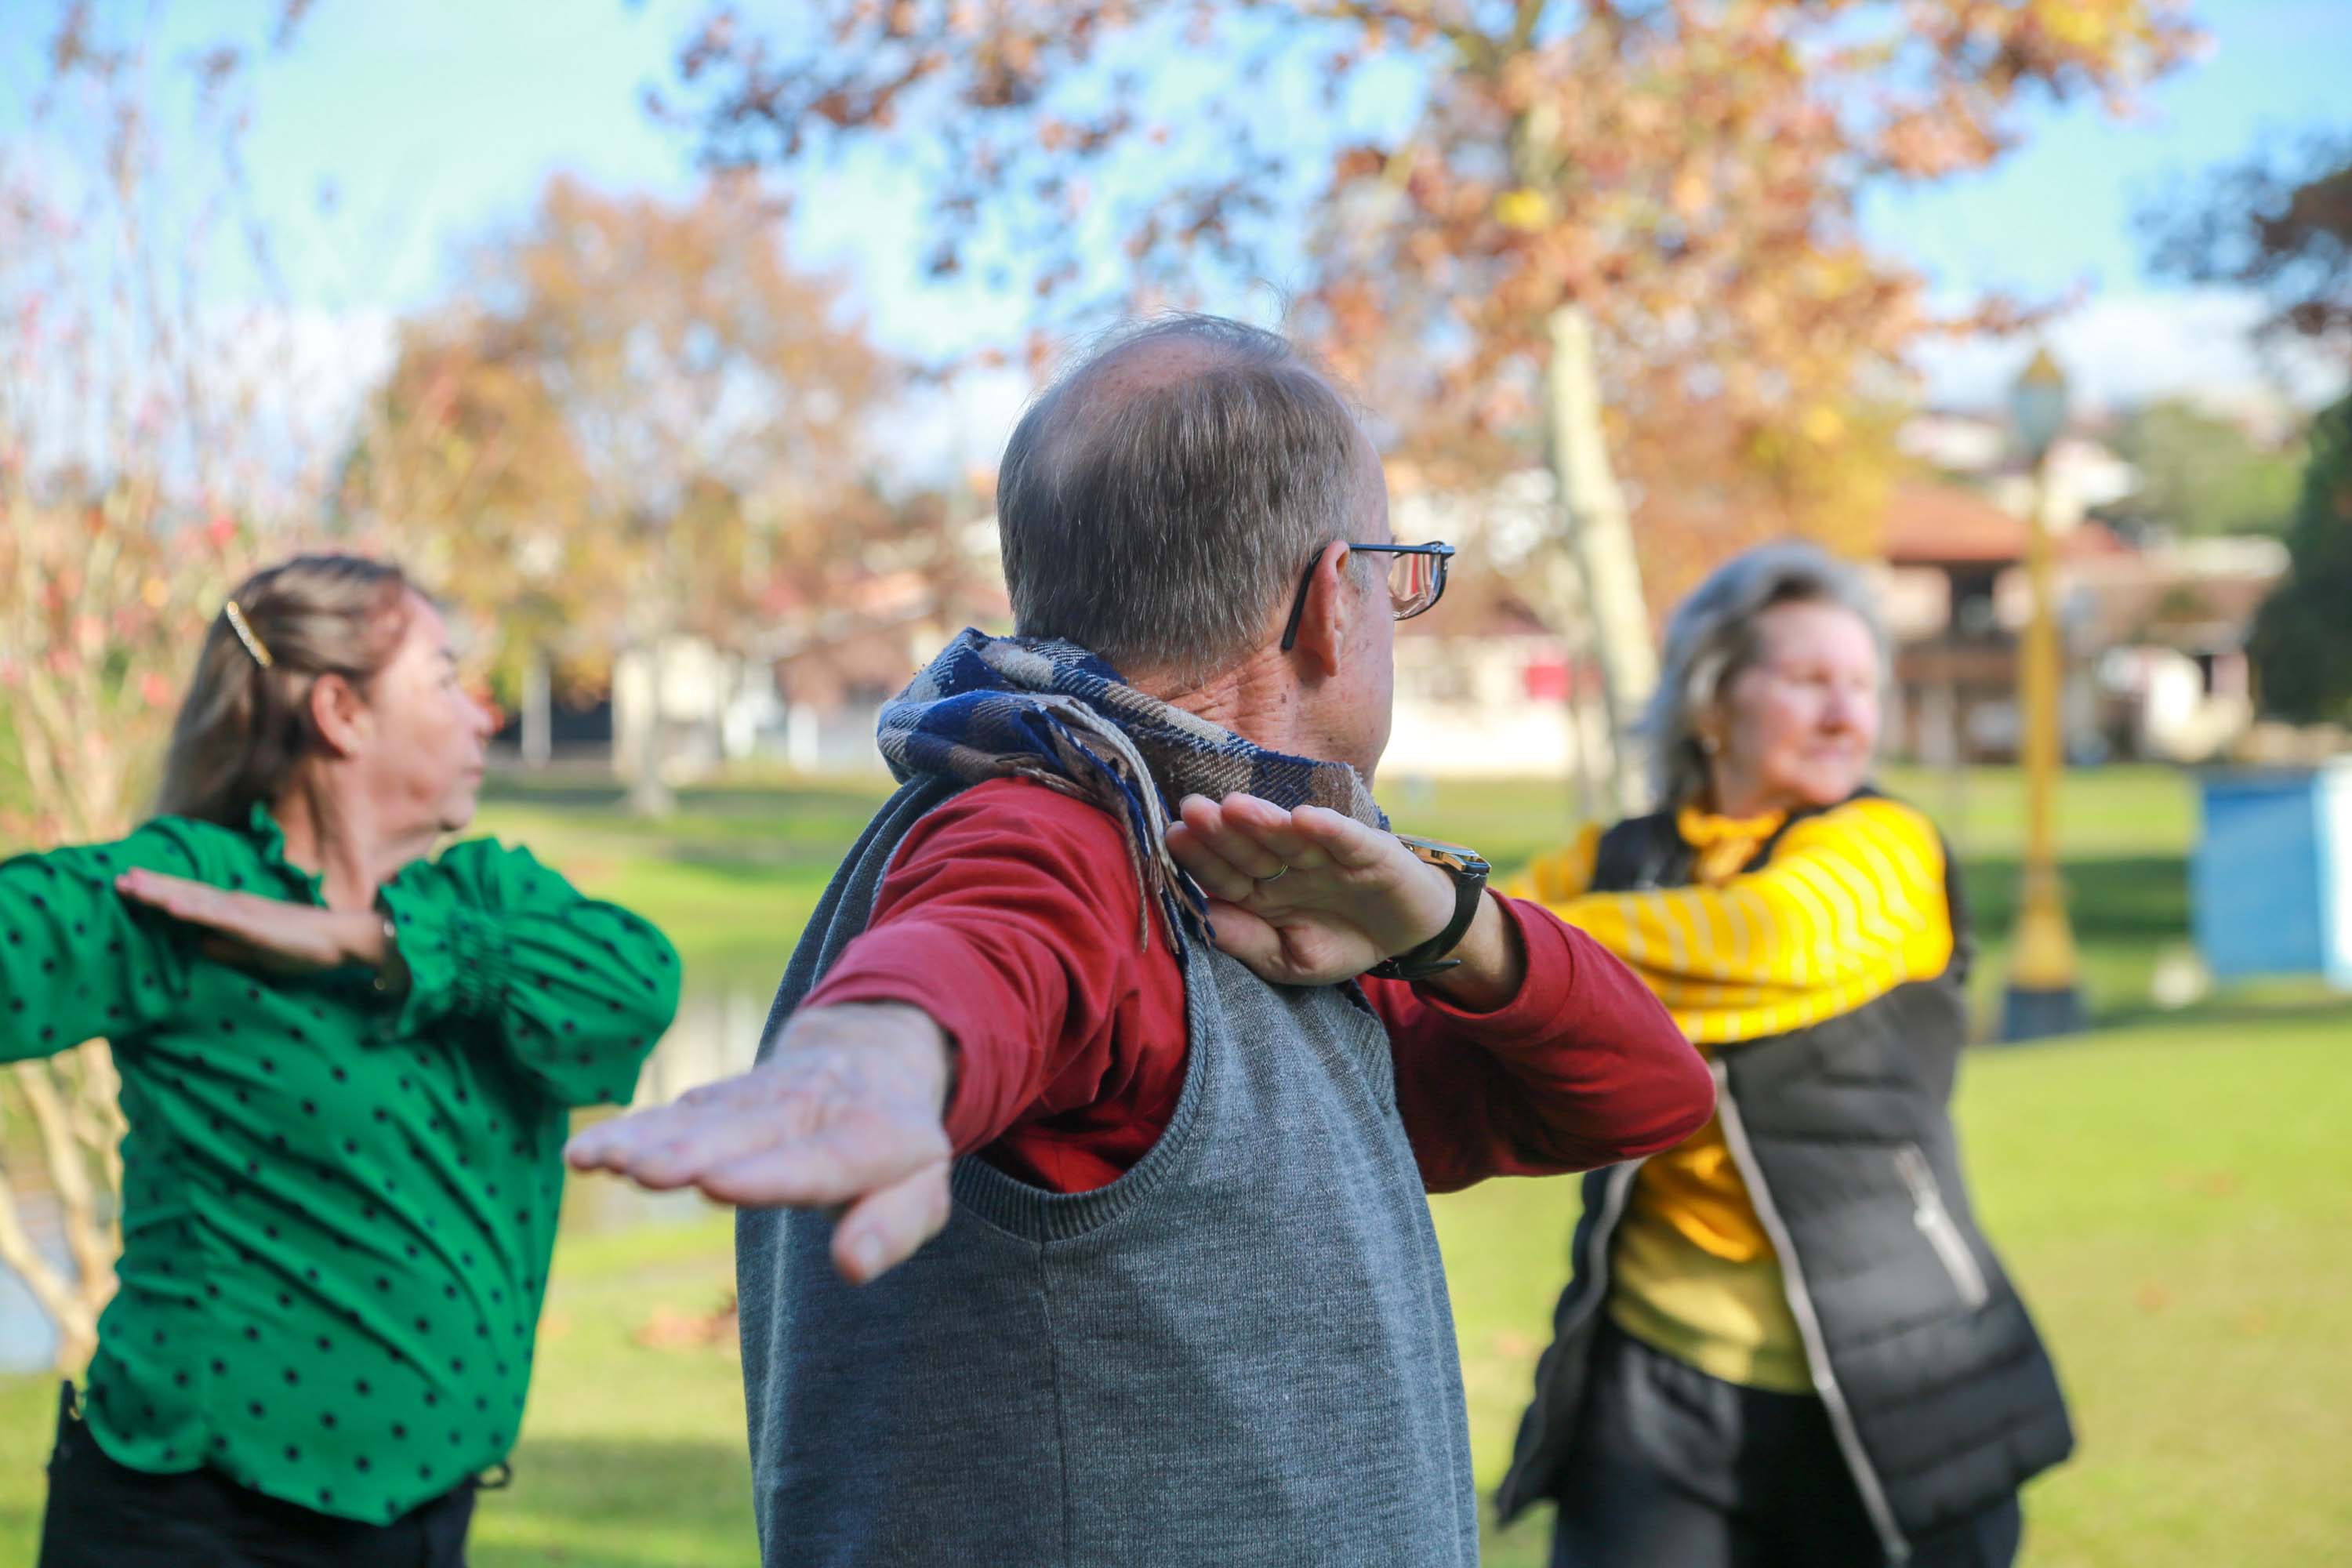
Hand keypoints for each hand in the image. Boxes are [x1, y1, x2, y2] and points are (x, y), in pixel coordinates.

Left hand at [115, 868, 384, 974]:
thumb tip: (198, 945)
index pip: (189, 899)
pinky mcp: (254, 924)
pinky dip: (193, 909)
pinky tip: (172, 905)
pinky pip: (218, 916)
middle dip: (151, 886)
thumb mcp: (254, 954)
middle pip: (185, 893)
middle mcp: (234, 905)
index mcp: (233, 912)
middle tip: (117, 878)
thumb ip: (227, 948)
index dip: (159, 892)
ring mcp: (242, 913)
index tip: (129, 884)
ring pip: (195, 899)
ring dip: (162, 892)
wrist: (340, 941)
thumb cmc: (302, 949)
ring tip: (133, 885)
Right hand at [564, 1002, 954, 1284]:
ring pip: (701, 1117)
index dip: (770, 1173)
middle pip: (748, 1130)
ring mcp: (760, 1096)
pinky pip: (675, 1112)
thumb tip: (854, 1266)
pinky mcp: (722, 1098)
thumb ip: (894, 1227)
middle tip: (646, 1171)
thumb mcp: (924, 1188)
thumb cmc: (898, 1145)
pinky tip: (582, 1152)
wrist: (873, 1053)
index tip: (715, 1184)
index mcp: (871, 1134)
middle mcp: (810, 1105)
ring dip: (646, 1138)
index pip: (820, 1159)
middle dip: (694, 1150)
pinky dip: (629, 1129)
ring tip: (596, 1160)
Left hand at [1164, 792, 1457, 986]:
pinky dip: (1328, 828)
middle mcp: (1287, 866)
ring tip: (1234, 806)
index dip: (1199, 858)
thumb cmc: (1340, 941)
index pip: (1223, 874)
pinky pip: (1345, 838)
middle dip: (1221, 831)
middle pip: (1248, 848)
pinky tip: (1304, 818)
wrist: (1407, 934)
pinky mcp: (1368, 850)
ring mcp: (1325, 855)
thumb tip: (1202, 921)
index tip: (1173, 837)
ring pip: (1289, 837)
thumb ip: (1247, 941)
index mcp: (1260, 890)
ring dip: (1264, 821)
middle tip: (1192, 809)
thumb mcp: (1290, 958)